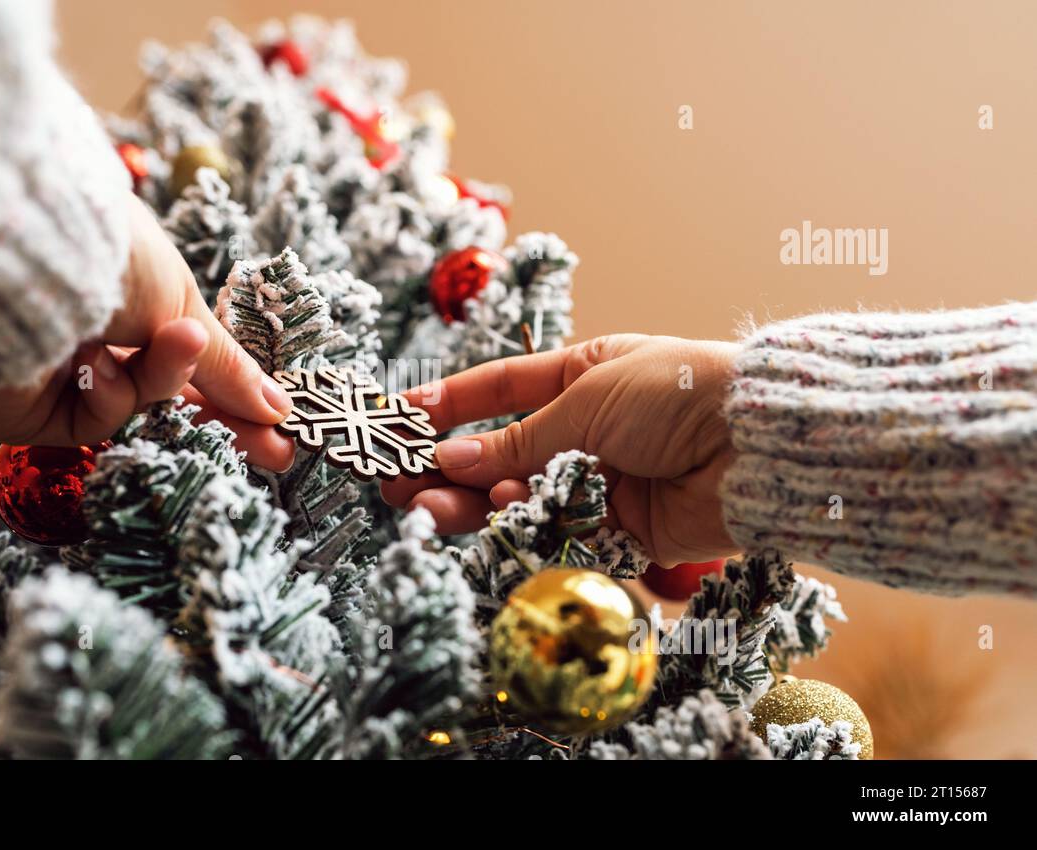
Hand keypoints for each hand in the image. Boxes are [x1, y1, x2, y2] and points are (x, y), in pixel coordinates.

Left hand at [0, 194, 295, 471]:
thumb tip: (279, 409)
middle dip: (215, 421)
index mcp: (119, 303)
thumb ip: (226, 367)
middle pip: (157, 402)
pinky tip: (91, 356)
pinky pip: (85, 424)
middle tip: (272, 451)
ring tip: (171, 339)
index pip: (181, 366)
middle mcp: (80, 339)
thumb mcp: (183, 306)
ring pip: (128, 411)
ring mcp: (46, 376)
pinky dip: (104, 393)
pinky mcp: (16, 409)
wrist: (31, 248)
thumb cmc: (109, 254)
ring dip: (160, 378)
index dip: (232, 399)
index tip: (280, 431)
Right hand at [381, 334, 740, 564]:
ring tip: (421, 508)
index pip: (501, 388)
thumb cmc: (676, 393)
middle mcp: (586, 427)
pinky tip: (490, 512)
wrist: (754, 446)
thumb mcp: (585, 399)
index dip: (449, 403)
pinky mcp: (618, 526)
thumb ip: (517, 438)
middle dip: (446, 467)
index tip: (399, 418)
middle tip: (393, 483)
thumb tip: (449, 459)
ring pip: (519, 495)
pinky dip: (520, 523)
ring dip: (468, 502)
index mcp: (582, 375)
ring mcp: (600, 478)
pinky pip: (555, 528)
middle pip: (500, 450)